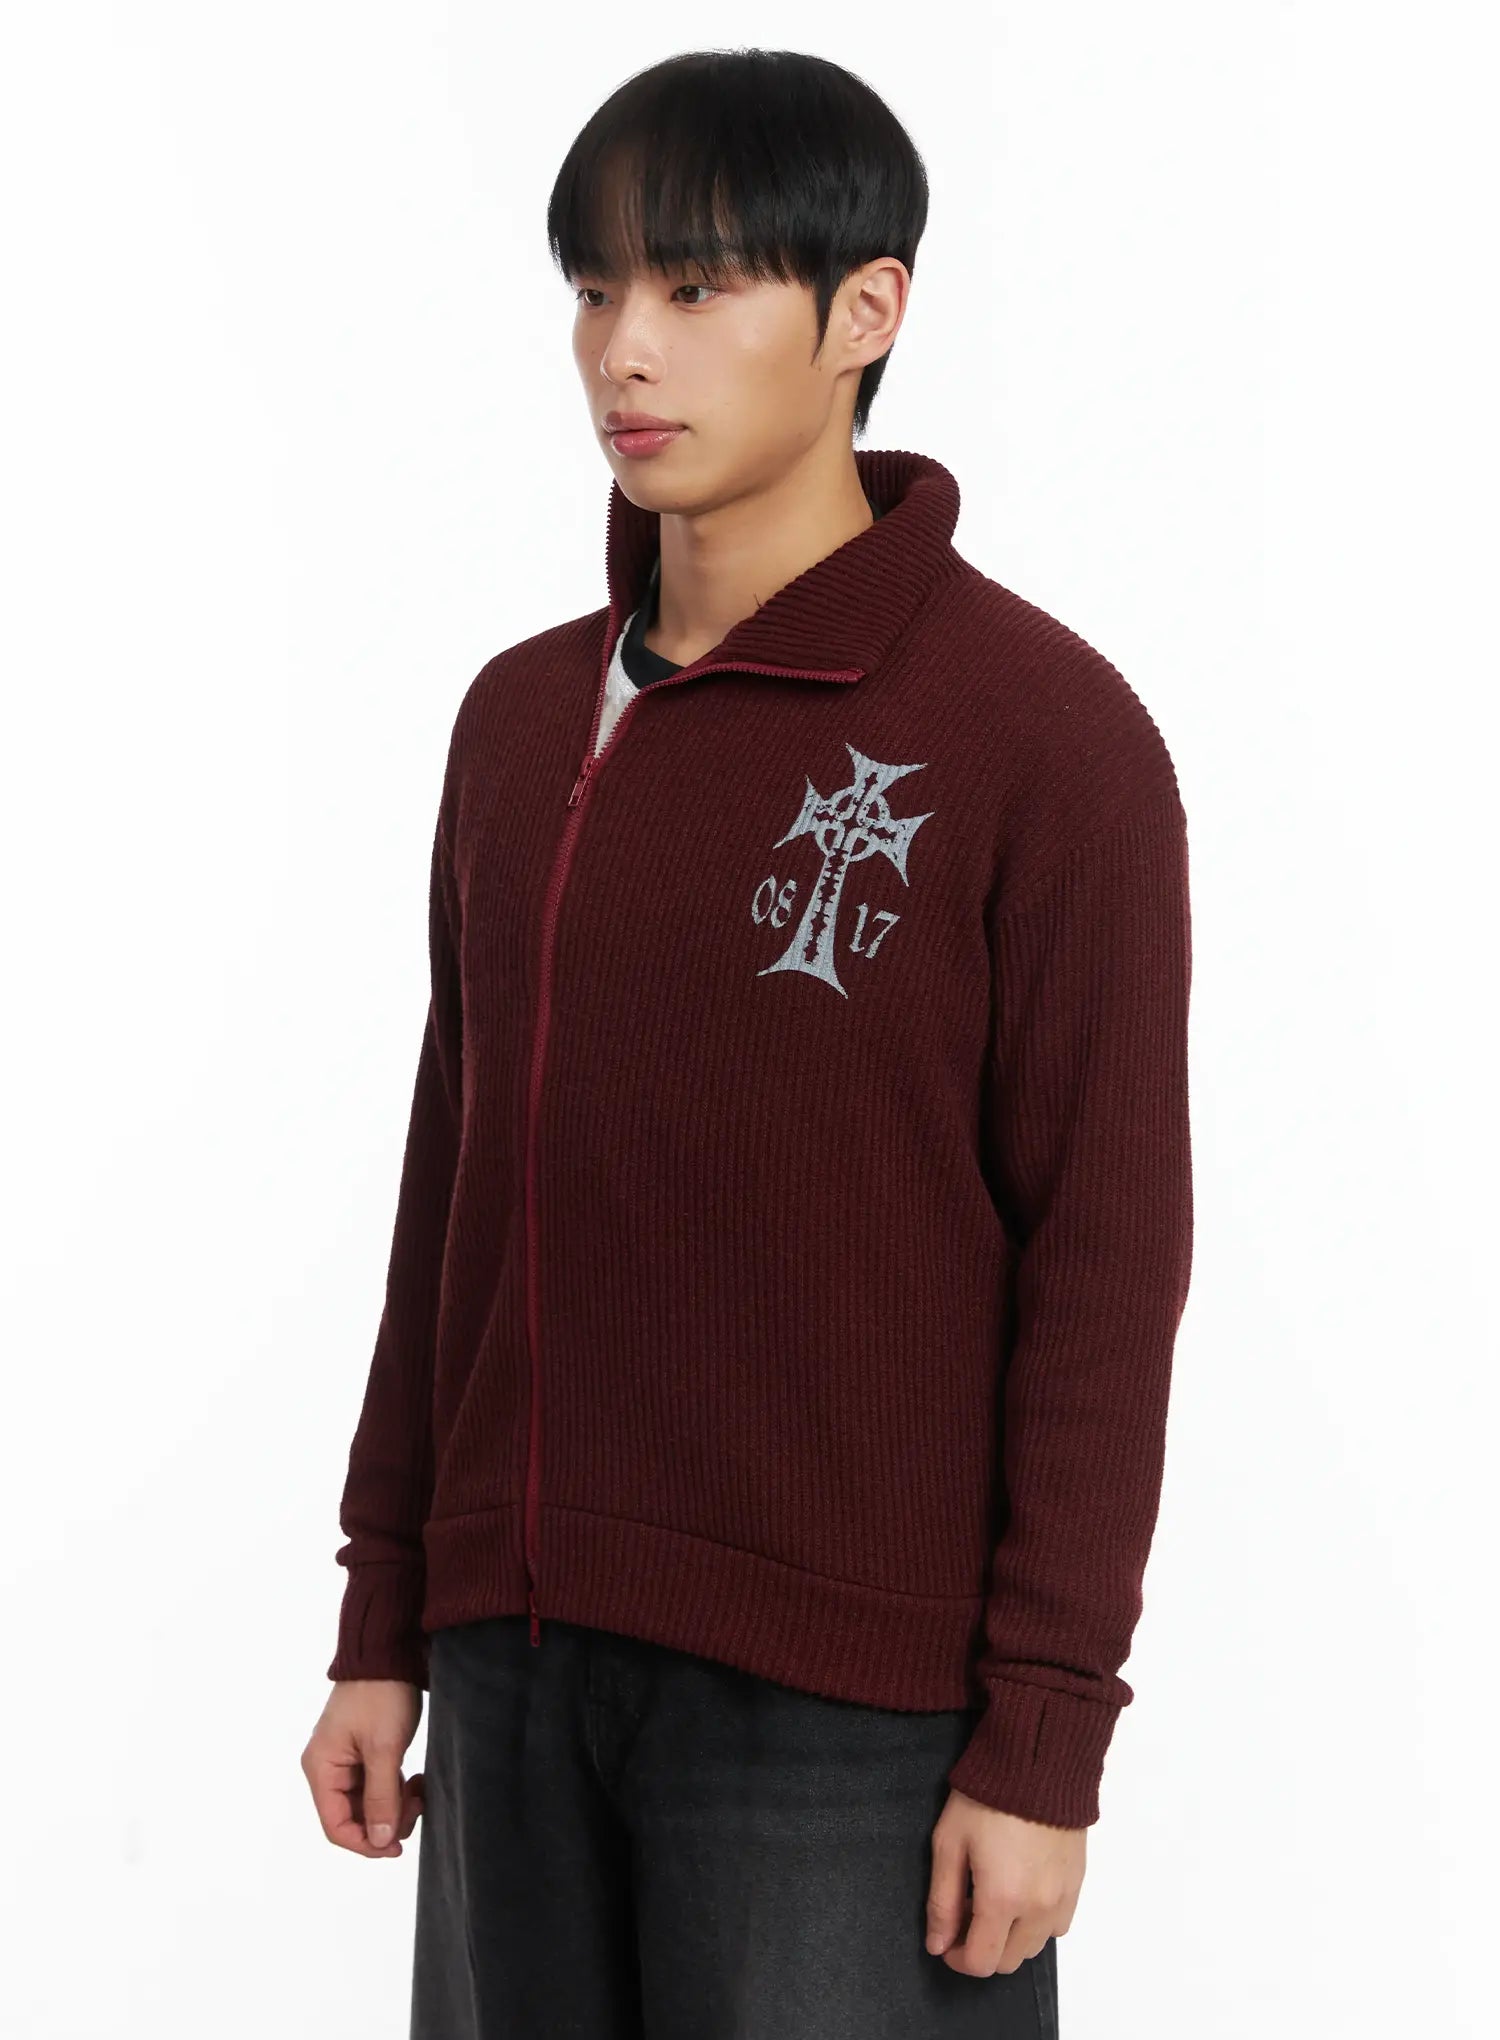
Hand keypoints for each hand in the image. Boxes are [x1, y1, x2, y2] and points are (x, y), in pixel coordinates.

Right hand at [301, 1679, 425, 1856]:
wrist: (389, 1653)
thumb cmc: (382, 1695)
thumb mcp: (384, 1748)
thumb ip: (381, 1797)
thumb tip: (379, 1842)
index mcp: (321, 1769)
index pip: (336, 1826)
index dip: (365, 1844)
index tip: (396, 1847)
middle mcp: (328, 1768)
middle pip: (354, 1817)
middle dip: (386, 1821)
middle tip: (417, 1807)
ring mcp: (346, 1761)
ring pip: (369, 1804)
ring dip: (395, 1806)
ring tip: (420, 1791)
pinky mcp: (364, 1753)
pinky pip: (378, 1786)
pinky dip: (397, 1790)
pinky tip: (417, 1782)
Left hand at [925, 1787, 1084, 1974]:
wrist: (1036, 1762)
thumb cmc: (984, 1799)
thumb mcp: (949, 1843)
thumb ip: (942, 1901)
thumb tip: (937, 1945)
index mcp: (1002, 1900)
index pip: (982, 1962)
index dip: (958, 1959)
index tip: (946, 1939)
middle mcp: (1038, 1909)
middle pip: (1009, 1961)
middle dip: (983, 1949)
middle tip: (967, 1913)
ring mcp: (1062, 1898)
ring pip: (1035, 1946)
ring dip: (1011, 1938)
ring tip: (994, 1900)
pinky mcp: (1077, 1883)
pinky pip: (1058, 1924)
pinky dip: (1037, 1923)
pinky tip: (1022, 1891)